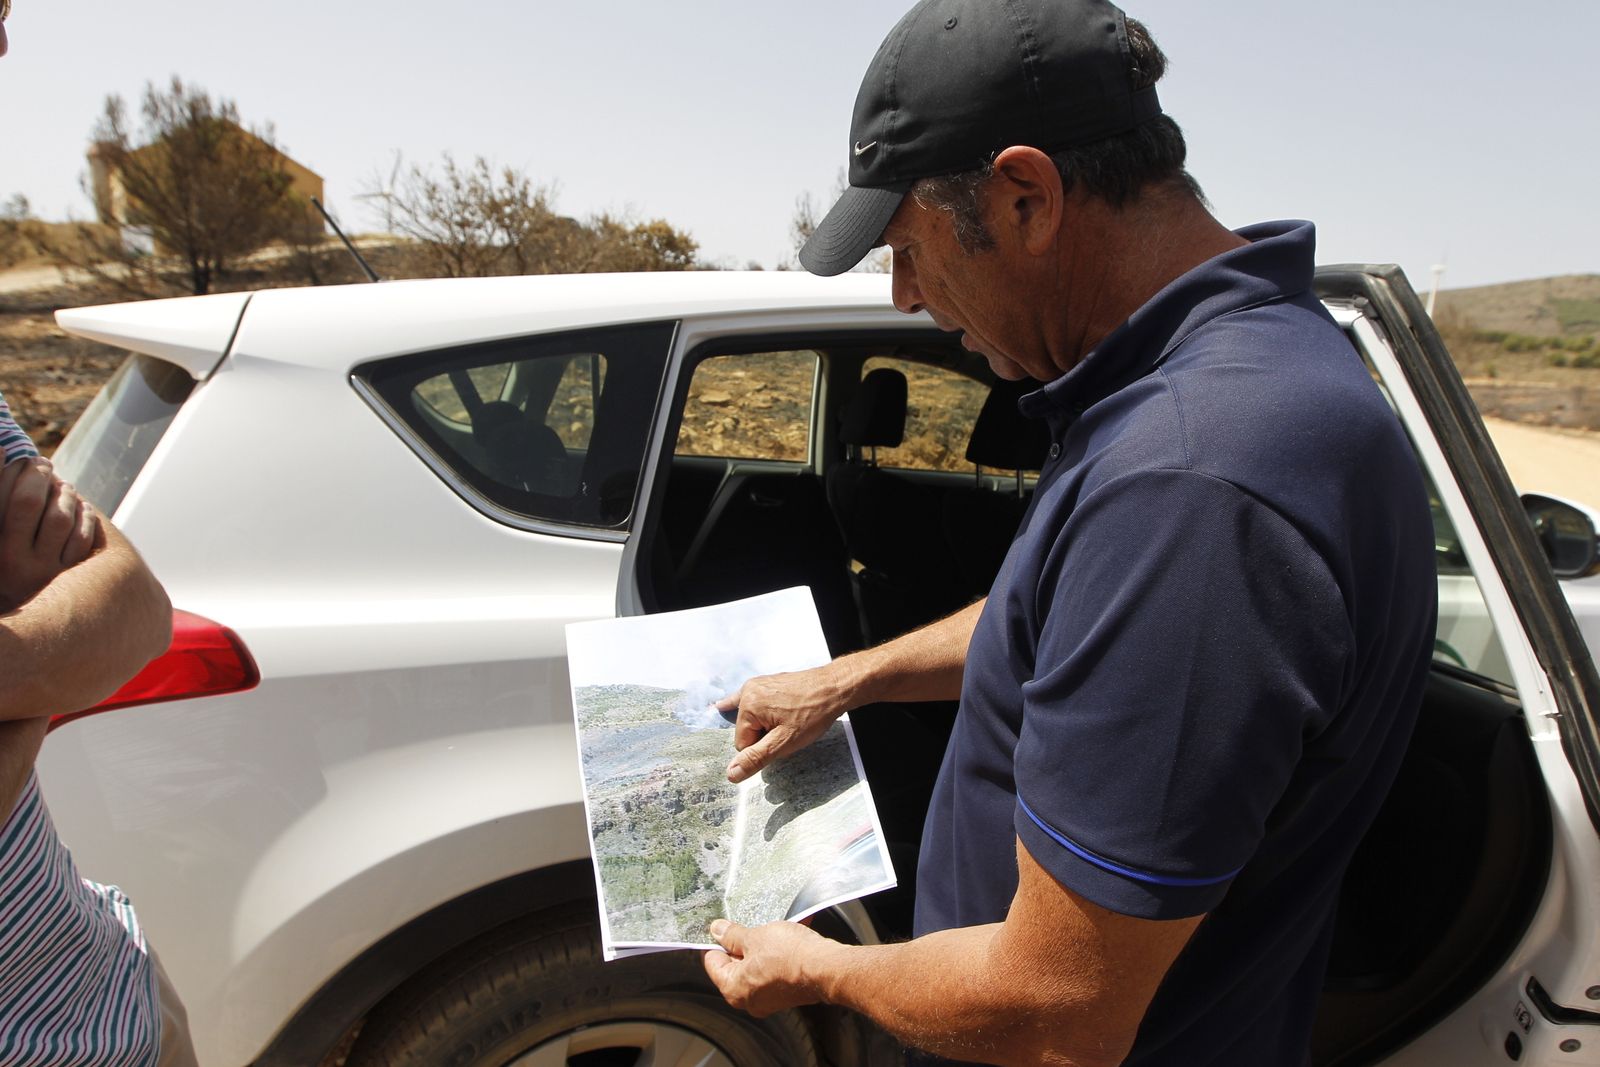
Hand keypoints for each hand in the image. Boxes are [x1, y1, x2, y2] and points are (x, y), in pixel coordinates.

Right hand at [0, 457, 99, 611]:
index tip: (20, 457)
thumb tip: (0, 448)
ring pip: (60, 518)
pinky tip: (79, 506)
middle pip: (28, 503)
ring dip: (63, 493)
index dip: (12, 470)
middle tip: (42, 464)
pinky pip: (82, 537)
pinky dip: (84, 516)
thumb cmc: (3, 552)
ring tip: (63, 485)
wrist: (13, 604)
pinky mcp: (65, 577)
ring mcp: (40, 570)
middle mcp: (9, 559)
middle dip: (38, 476)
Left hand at [702, 918, 833, 1016]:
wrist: (827, 968)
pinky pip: (775, 970)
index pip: (712, 962)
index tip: (723, 928)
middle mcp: (749, 1000)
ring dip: (762, 947)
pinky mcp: (786, 994)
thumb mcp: (755, 937)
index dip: (717, 941)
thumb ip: (732, 935)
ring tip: (772, 929)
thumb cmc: (791, 956)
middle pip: (735, 966)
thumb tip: (717, 931)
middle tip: (750, 926)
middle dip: (743, 944)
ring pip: (757, 967)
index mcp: (733, 989)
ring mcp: (769, 999)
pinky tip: (787, 936)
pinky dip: (778, 954)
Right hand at [717, 661, 853, 782]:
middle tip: (790, 728)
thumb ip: (756, 758)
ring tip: (787, 720)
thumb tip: (731, 775)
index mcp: (748, 705)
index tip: (784, 738)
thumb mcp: (784, 742)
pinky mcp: (767, 682)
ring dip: (767, 725)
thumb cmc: (813, 714)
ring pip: (752, 719)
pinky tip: (721, 706)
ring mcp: (758, 684)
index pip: (743, 744)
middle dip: (766, 735)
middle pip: (747, 730)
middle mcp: (748, 691)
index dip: (764, 747)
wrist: (835, 687)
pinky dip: (739, 704)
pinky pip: (750, 699)